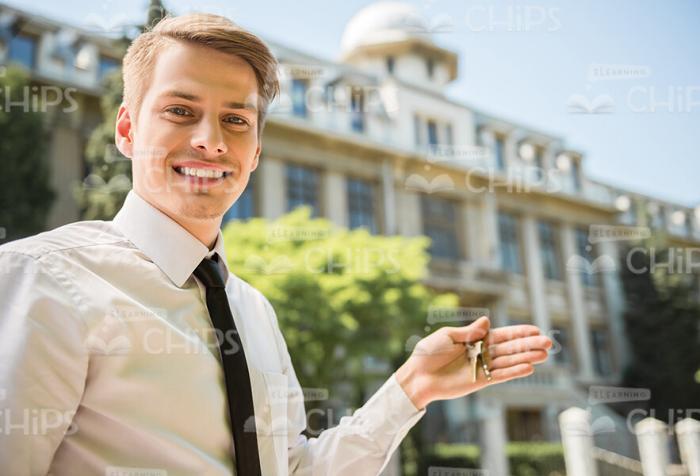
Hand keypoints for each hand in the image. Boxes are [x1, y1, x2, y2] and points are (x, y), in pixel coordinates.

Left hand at [395, 316, 551, 409]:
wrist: (417, 376)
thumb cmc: (428, 353)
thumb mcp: (447, 336)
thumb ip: (469, 331)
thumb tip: (488, 321)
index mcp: (475, 339)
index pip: (502, 335)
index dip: (519, 333)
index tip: (536, 329)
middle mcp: (482, 353)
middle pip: (510, 348)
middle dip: (529, 345)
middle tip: (549, 342)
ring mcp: (482, 367)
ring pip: (509, 362)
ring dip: (527, 358)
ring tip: (545, 354)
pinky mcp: (479, 381)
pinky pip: (500, 376)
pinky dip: (514, 372)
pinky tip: (529, 368)